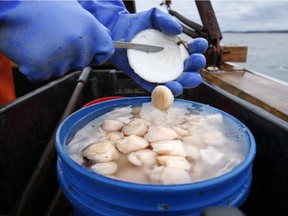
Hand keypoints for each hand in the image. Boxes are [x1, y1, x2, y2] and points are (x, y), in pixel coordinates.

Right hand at [0, 1, 113, 80]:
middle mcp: (79, 46)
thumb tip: (102, 37)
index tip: (90, 53)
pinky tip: (29, 49)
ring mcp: (61, 59)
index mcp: (89, 29)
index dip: (97, 53)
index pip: (106, 51)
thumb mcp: (72, 8)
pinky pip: (42, 74)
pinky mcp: (41, 68)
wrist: (7, 3)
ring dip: (51, 60)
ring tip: (39, 39)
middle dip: (70, 55)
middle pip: (81, 62)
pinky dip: (35, 66)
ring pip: (61, 69)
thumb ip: (89, 28)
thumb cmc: (38, 3)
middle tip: (54, 39)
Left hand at [80, 1, 207, 95]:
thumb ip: (165, 20)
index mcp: (176, 47)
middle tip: (194, 61)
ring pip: (177, 82)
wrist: (117, 33)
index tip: (199, 45)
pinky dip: (165, 92)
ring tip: (183, 81)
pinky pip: (159, 90)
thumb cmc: (137, 25)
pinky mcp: (149, 82)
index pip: (193, 50)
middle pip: (189, 69)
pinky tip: (170, 89)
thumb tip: (178, 30)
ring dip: (183, 83)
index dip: (199, 48)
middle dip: (194, 67)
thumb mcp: (153, 17)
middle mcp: (171, 62)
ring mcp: (161, 74)